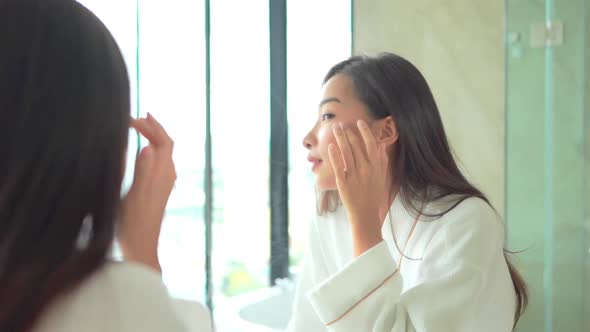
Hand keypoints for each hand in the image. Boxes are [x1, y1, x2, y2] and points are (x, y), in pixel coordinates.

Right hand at [118, 113, 175, 271]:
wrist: (141, 247)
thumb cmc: (134, 223)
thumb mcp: (135, 195)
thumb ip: (142, 170)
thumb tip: (148, 147)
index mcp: (163, 174)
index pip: (164, 141)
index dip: (152, 127)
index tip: (134, 119)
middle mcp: (167, 176)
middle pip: (166, 144)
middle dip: (153, 128)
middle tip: (137, 118)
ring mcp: (164, 183)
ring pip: (163, 153)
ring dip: (153, 138)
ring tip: (140, 128)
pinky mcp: (158, 191)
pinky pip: (159, 162)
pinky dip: (151, 150)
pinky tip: (142, 152)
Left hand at [328, 120, 389, 255]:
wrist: (366, 214)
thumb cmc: (374, 194)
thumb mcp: (382, 176)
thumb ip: (382, 160)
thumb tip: (381, 145)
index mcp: (376, 166)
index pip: (371, 144)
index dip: (364, 132)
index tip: (359, 122)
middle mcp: (366, 169)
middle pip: (356, 146)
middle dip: (348, 132)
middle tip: (341, 123)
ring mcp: (354, 176)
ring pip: (346, 152)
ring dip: (340, 138)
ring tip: (335, 128)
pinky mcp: (343, 183)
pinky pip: (338, 166)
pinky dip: (334, 155)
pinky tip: (331, 146)